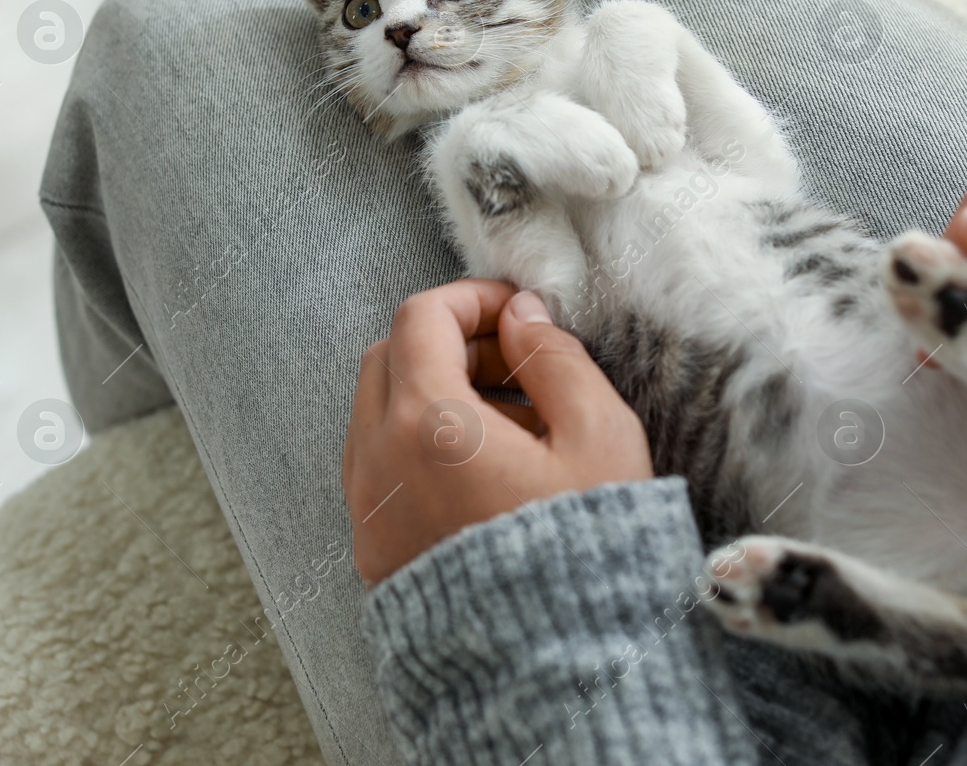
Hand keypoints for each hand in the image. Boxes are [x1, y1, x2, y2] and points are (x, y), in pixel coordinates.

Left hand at [343, 279, 652, 585]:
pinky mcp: (374, 548)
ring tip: (514, 420)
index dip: (471, 298)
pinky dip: (420, 442)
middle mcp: (378, 462)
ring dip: (435, 391)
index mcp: (428, 424)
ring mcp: (368, 508)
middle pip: (388, 358)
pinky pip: (380, 466)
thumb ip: (555, 359)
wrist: (560, 668)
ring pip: (378, 412)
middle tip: (516, 359)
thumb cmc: (587, 553)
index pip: (420, 319)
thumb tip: (522, 316)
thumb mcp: (598, 438)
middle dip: (450, 341)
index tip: (518, 310)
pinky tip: (488, 467)